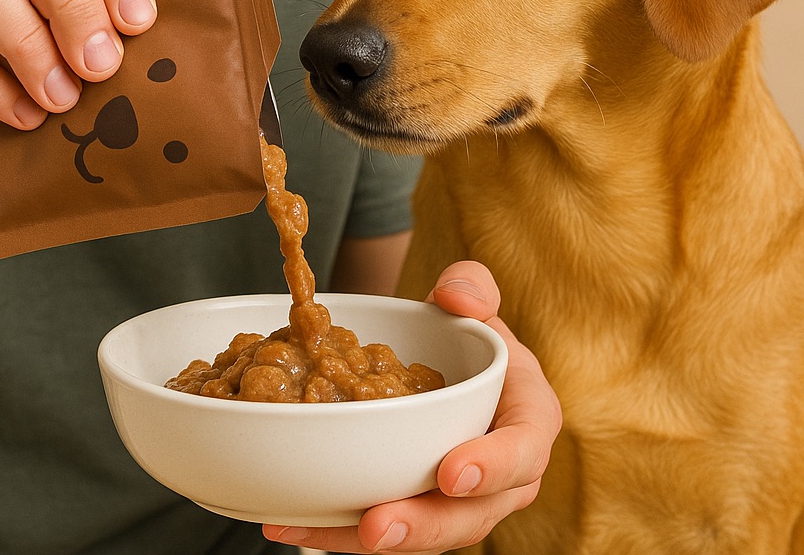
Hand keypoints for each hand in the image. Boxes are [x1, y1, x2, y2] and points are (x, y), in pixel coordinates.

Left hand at [262, 261, 561, 552]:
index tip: (450, 473)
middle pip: (471, 513)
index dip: (493, 467)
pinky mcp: (414, 506)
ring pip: (423, 532)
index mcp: (526, 420)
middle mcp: (500, 474)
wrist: (444, 358)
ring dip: (370, 540)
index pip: (523, 451)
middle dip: (423, 524)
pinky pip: (382, 526)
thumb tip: (456, 297)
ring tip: (315, 533)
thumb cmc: (468, 332)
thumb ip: (473, 287)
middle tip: (377, 526)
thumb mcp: (475, 299)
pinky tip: (289, 524)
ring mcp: (456, 499)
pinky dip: (336, 530)